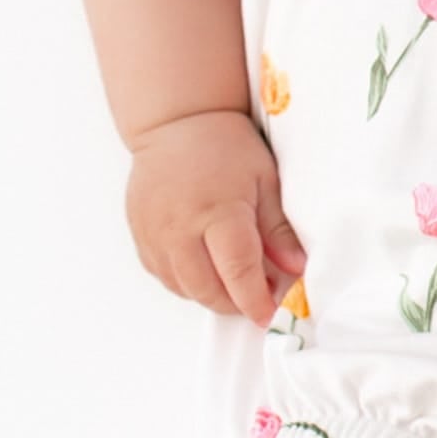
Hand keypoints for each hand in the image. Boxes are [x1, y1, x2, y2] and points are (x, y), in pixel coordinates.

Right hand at [123, 109, 309, 328]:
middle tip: (256, 297)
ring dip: (210, 295)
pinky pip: (163, 275)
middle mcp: (180, 228)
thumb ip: (278, 229)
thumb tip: (297, 268)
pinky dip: (186, 282)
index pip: (238, 272)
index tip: (270, 315)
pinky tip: (205, 269)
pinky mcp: (139, 234)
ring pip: (183, 288)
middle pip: (207, 290)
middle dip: (235, 304)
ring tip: (233, 282)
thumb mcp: (265, 180)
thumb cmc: (226, 146)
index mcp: (218, 212)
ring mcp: (154, 233)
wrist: (177, 122)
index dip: (256, 301)